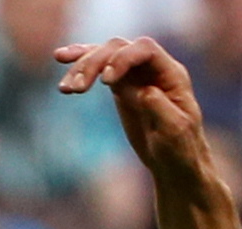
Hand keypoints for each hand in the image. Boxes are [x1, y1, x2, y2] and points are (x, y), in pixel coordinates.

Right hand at [56, 37, 210, 180]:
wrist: (175, 166)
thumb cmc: (181, 151)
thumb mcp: (175, 131)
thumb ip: (159, 107)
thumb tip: (142, 90)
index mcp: (172, 75)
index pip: (145, 49)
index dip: (123, 58)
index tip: (106, 81)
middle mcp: (153, 68)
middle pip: (118, 48)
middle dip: (95, 63)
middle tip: (78, 88)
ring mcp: (135, 74)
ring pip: (103, 56)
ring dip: (81, 67)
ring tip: (66, 89)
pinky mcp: (121, 85)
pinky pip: (98, 67)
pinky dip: (80, 65)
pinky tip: (60, 59)